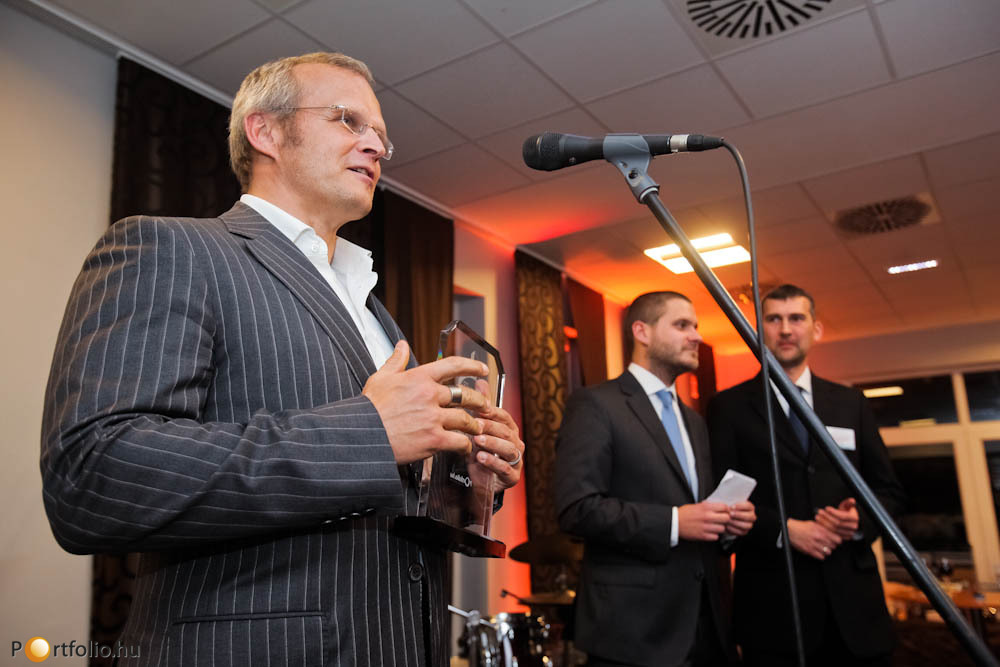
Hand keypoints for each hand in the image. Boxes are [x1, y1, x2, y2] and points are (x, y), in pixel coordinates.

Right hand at [362, 341, 488, 464]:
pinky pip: (459, 441)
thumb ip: (396, 361)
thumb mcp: (380, 378)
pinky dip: (465, 445)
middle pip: (466, 394)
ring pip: (466, 419)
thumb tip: (402, 346)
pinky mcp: (433, 439)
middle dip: (479, 400)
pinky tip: (465, 446)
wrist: (361, 434)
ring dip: (474, 424)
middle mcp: (429, 395)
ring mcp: (433, 417)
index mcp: (419, 377)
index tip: (483, 369)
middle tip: (484, 405)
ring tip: (477, 428)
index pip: (453, 365)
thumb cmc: (369, 408)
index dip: (472, 366)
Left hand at [471, 404, 523, 488]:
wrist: (478, 481)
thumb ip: (482, 407)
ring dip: (492, 444)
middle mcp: (516, 443)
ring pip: (508, 449)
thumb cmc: (480, 453)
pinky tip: (481, 458)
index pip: (505, 417)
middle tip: (476, 425)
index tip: (479, 408)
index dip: (493, 412)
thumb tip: (480, 381)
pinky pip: (505, 468)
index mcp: (510, 430)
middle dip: (490, 428)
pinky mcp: (512, 476)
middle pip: (506, 432)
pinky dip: (493, 462)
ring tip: (477, 441)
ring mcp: (516, 461)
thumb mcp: (478, 430)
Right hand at [678, 501, 730, 541]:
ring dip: (720, 528)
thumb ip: (709, 506)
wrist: (674, 522)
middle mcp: (707, 516)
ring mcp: (705, 527)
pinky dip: (714, 535)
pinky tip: (710, 532)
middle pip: (726, 518)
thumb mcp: (697, 505)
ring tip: (714, 527)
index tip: (725, 512)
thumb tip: (720, 508)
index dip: (726, 510)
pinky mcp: (703, 536)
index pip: (724, 507)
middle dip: (725, 519)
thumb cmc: (685, 513)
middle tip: (722, 520)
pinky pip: (716, 537)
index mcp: (705, 507)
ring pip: (722, 529)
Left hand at [724, 501, 755, 536]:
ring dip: (736, 522)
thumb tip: (728, 507)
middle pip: (749, 516)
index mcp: (750, 507)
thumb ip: (731, 505)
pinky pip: (741, 532)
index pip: (748, 506)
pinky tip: (727, 526)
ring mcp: (749, 525)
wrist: (726, 518)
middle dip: (739, 515)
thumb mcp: (730, 504)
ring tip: (728, 520)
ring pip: (746, 525)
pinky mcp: (744, 532)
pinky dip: (733, 529)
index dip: (740, 506)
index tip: (732, 507)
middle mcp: (752, 516)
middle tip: (730, 514)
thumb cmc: (729, 509)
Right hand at [787, 518, 841, 559]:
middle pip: (833, 546)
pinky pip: (821, 557)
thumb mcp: (814, 524)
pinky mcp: (809, 551)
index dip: (837, 540)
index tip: (836, 540)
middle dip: (832, 545)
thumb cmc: (801, 527)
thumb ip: (824, 529)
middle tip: (828, 543)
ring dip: (826, 550)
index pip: (837, 539)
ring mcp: (814, 545)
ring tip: (823, 548)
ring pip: (828, 552)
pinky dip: (821, 555)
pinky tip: (818, 551)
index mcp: (821, 530)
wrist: (790, 530)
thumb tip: (832, 533)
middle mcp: (819, 538)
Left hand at [814, 498, 858, 539]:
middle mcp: (853, 527)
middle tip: (819, 512)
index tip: (826, 508)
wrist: (850, 522)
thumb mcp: (847, 506)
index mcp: (854, 519)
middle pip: (837, 523)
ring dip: (824, 523)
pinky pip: (832, 534)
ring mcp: (848, 534)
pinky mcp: (842, 537)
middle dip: (827, 517)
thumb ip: (848, 502)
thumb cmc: (847, 512)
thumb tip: (852, 500)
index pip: (843, 516)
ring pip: (834, 529)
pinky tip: (819, 523)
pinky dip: (824, 528)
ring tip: (818, 517)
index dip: (834, 512)